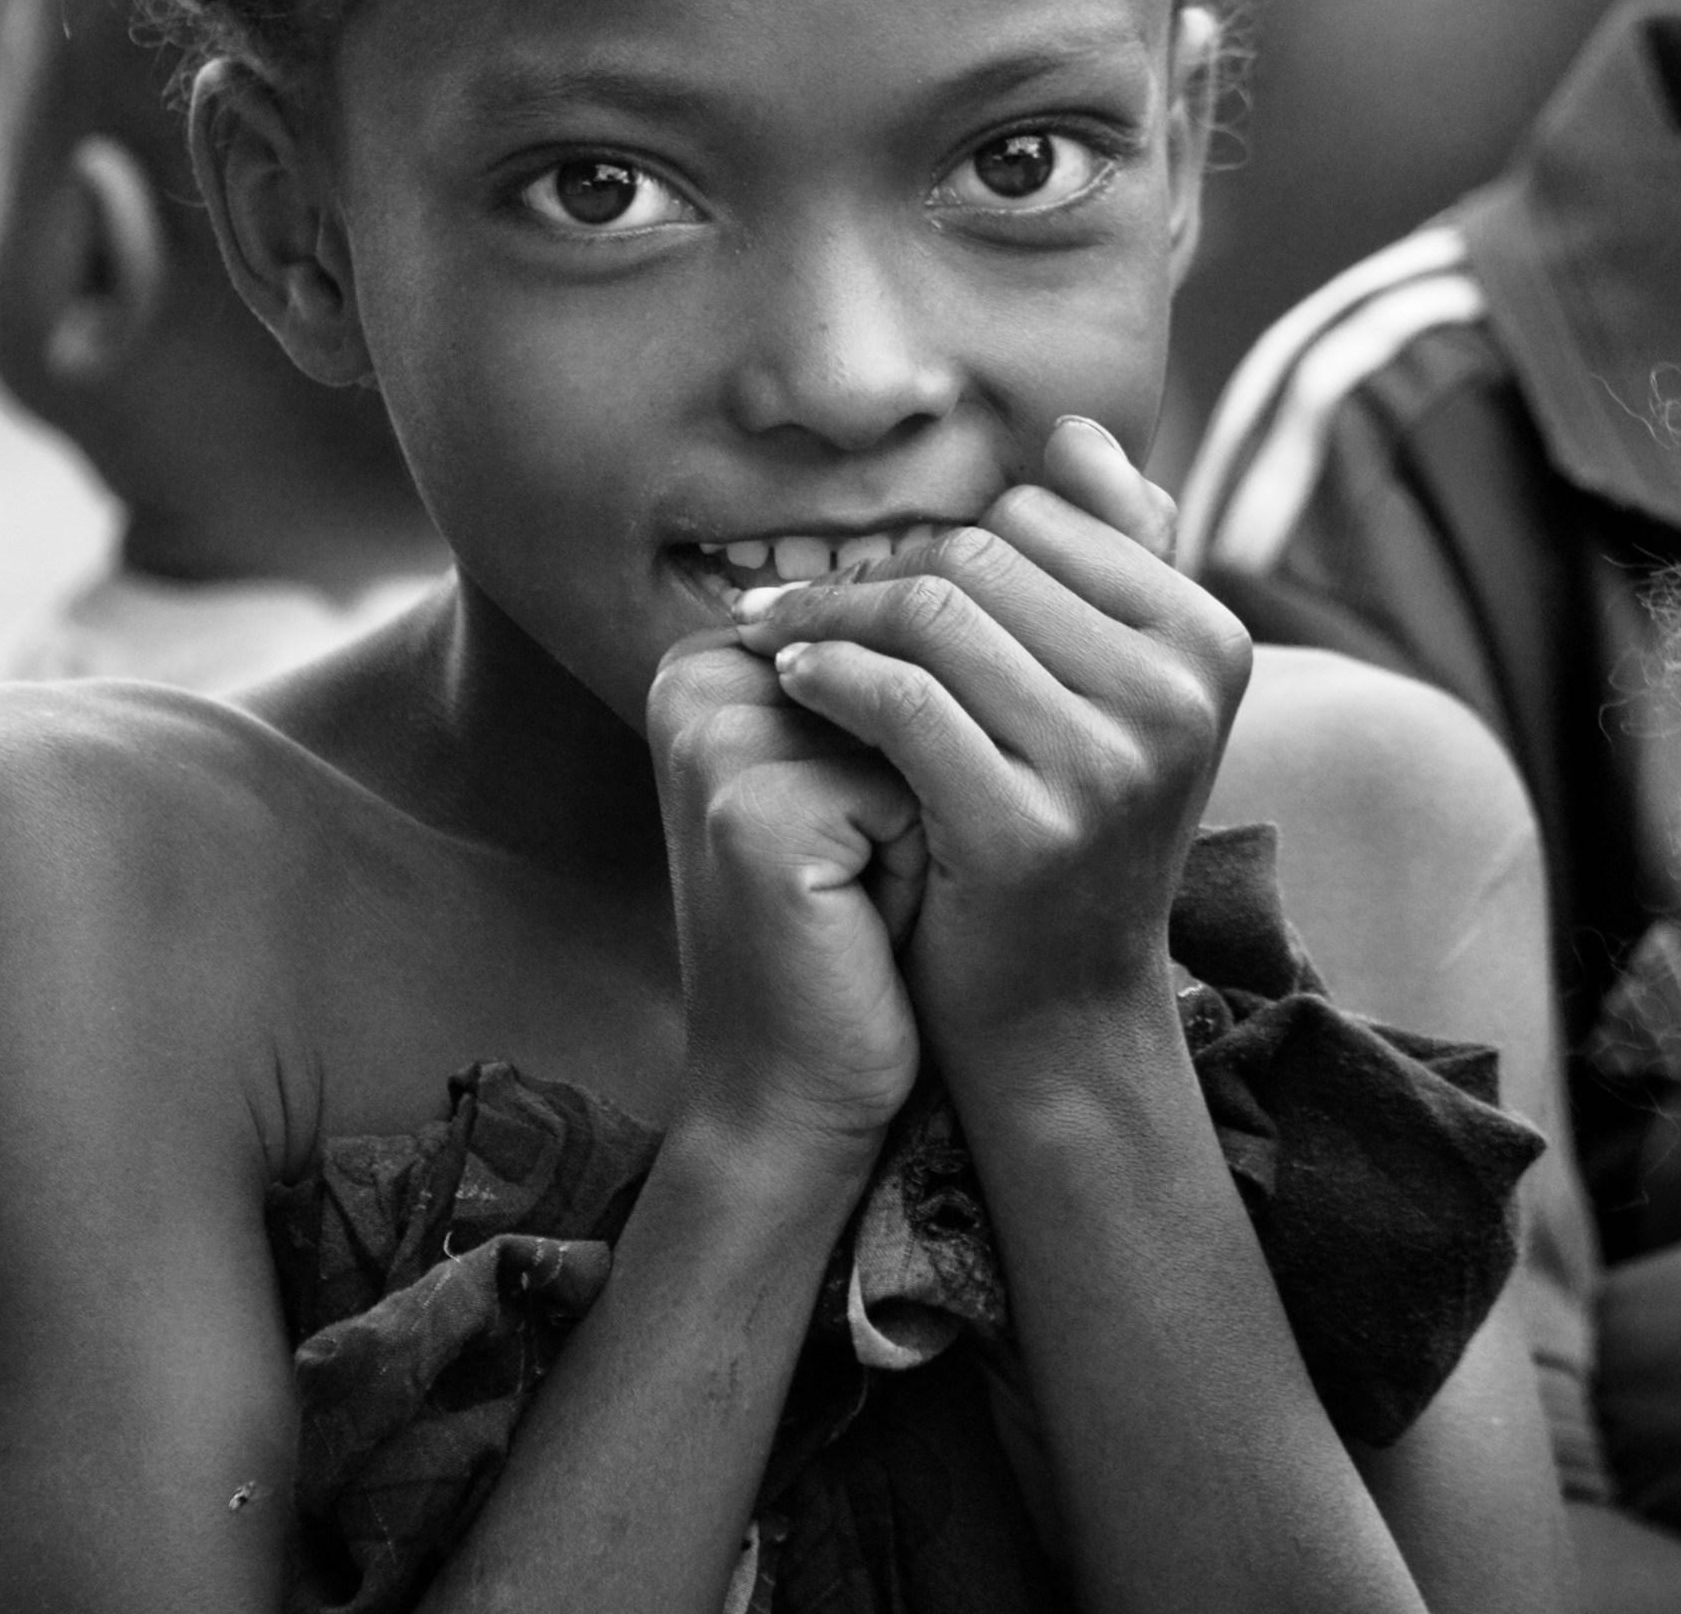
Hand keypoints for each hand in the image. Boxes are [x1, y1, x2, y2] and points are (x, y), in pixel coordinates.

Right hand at [646, 635, 924, 1172]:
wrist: (788, 1089)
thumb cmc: (845, 930)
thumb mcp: (849, 781)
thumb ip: (879, 676)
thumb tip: (987, 591)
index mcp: (706, 660)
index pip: (881, 623)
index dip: (918, 724)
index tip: (854, 820)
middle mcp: (694, 682)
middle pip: (902, 664)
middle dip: (927, 765)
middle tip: (861, 870)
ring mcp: (714, 742)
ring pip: (918, 718)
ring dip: (931, 809)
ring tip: (869, 889)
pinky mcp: (753, 810)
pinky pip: (911, 789)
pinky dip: (920, 861)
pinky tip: (866, 921)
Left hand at [732, 419, 1251, 1075]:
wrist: (1056, 1009)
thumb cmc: (1068, 826)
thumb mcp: (1112, 693)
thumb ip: (1107, 558)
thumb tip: (1074, 432)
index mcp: (1209, 640)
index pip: (1039, 518)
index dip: (941, 541)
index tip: (874, 577)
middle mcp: (1179, 695)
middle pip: (980, 555)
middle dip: (873, 573)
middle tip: (794, 605)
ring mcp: (1109, 764)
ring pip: (932, 613)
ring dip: (827, 616)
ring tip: (774, 637)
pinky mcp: (1026, 828)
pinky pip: (898, 697)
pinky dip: (826, 675)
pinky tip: (789, 682)